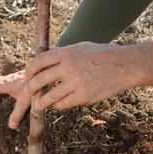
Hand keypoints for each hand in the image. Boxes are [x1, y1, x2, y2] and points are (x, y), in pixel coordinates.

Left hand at [25, 41, 152, 110]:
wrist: (124, 65)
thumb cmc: (102, 54)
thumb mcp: (80, 47)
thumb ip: (63, 54)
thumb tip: (45, 60)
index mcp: (66, 53)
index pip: (39, 61)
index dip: (30, 71)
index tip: (28, 76)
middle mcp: (68, 67)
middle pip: (39, 80)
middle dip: (30, 88)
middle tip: (29, 93)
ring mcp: (76, 82)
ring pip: (49, 96)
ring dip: (41, 102)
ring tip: (39, 105)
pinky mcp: (84, 95)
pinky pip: (63, 104)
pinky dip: (58, 105)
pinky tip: (58, 104)